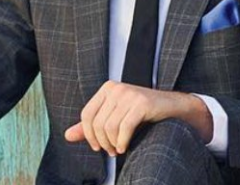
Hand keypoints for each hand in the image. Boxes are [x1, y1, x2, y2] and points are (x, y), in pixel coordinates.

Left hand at [64, 81, 211, 155]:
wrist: (172, 108)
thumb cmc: (142, 113)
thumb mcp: (114, 117)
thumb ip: (90, 126)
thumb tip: (67, 135)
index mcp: (107, 88)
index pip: (86, 114)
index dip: (88, 134)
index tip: (97, 146)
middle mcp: (116, 88)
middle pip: (97, 123)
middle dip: (103, 142)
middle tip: (111, 151)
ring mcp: (129, 94)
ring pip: (109, 127)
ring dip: (113, 144)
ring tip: (119, 148)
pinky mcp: (141, 103)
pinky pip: (124, 128)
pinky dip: (123, 141)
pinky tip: (125, 146)